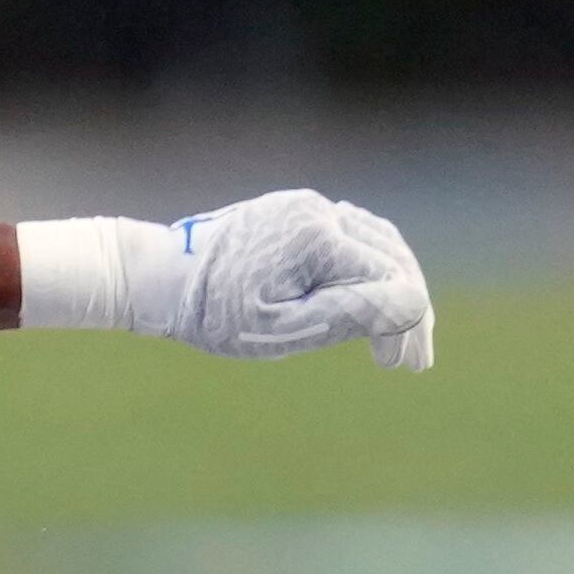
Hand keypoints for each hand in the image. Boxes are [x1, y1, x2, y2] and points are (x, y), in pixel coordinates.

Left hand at [23, 197, 434, 373]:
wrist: (161, 277)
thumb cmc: (214, 312)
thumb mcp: (283, 330)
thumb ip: (351, 316)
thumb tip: (412, 307)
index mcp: (318, 238)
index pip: (391, 281)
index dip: (405, 326)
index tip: (396, 366)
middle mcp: (320, 211)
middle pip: (394, 259)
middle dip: (408, 311)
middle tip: (412, 362)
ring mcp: (308, 207)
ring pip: (380, 245)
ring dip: (396, 288)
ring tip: (401, 332)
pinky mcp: (297, 213)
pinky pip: (354, 238)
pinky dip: (372, 270)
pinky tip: (375, 299)